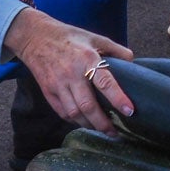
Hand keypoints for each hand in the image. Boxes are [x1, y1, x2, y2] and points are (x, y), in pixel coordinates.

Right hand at [4, 8, 134, 132]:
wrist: (37, 38)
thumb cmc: (70, 38)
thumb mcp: (96, 38)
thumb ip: (116, 50)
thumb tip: (132, 62)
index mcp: (87, 59)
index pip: (105, 83)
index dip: (118, 99)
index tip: (130, 111)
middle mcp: (72, 74)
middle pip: (88, 106)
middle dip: (102, 123)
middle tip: (115, 132)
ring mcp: (58, 85)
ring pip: (74, 113)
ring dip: (89, 124)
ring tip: (103, 130)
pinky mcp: (48, 92)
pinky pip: (63, 112)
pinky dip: (75, 121)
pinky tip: (86, 122)